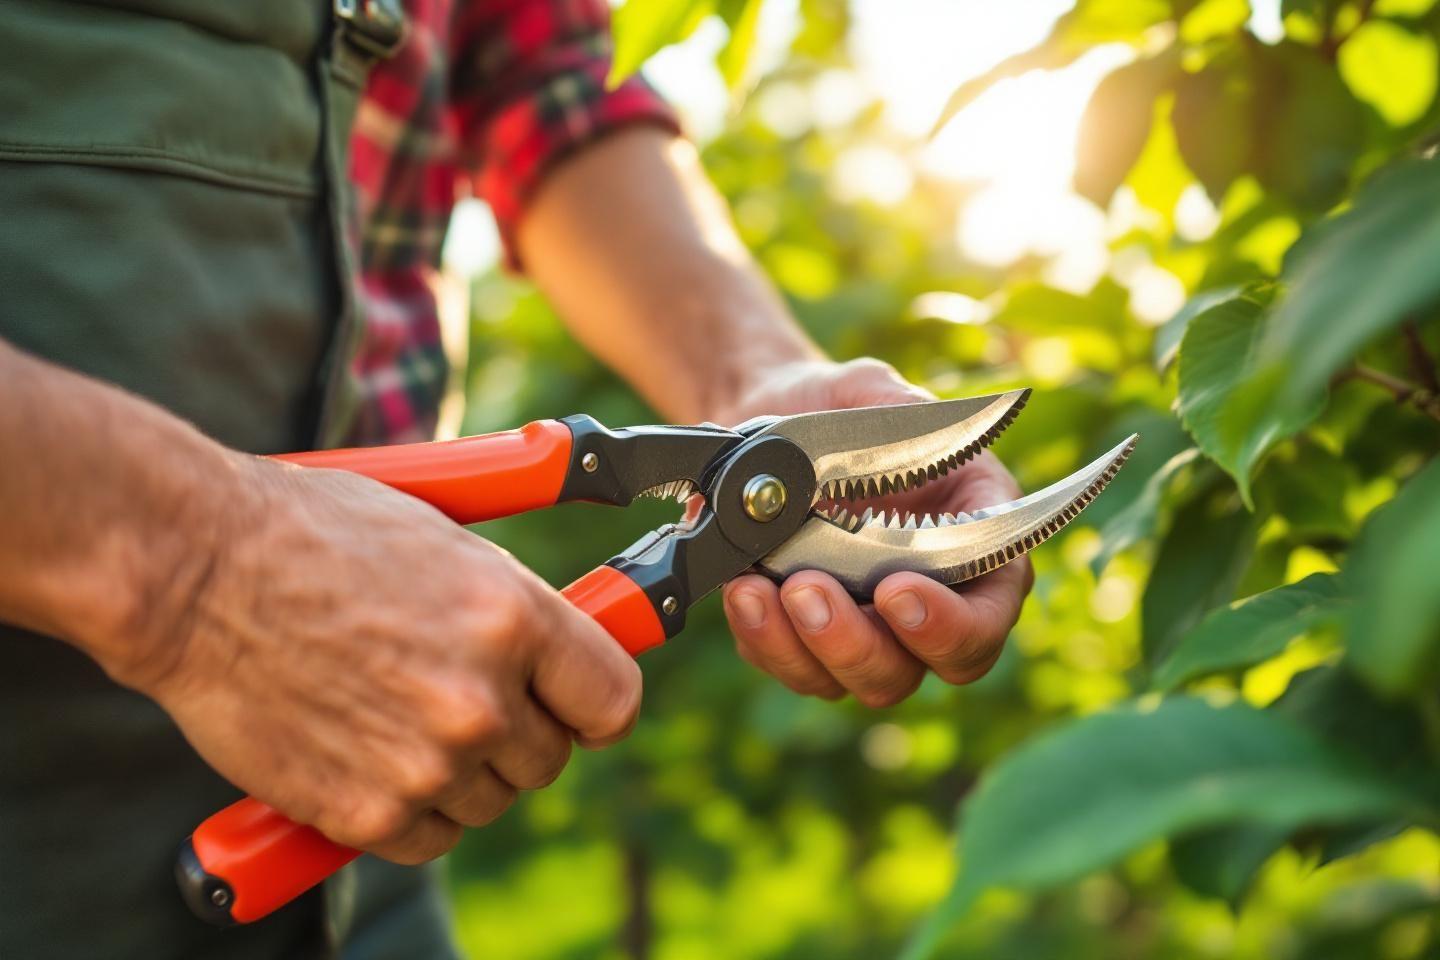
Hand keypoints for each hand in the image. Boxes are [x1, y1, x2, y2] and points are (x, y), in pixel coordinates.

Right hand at [110, 455, 641, 864]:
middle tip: (468, 701)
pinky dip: (410, 811)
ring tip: (402, 716)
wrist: (198, 572)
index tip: (581, 710)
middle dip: (520, 734)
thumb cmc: (315, 534)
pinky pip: (430, 839)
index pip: (613, 700)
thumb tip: (563, 644)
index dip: (596, 707)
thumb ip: (512, 604)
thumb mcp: (446, 539)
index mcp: (512, 617)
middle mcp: (481, 697)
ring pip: (490, 801)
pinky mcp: (366, 812)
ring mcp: (426, 761)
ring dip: (463, 774)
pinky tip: (373, 758)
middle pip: (551, 757)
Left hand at [717, 359, 1033, 705]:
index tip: (895, 592)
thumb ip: (900, 413)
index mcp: (972, 548)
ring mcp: (863, 630)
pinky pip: (787, 664)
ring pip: (846, 680)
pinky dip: (761, 636)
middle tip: (807, 590)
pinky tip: (740, 589)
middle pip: (909, 669)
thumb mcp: (871, 392)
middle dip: (856, 643)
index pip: (985, 621)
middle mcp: (924, 604)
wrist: (763, 422)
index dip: (950, 627)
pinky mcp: (802, 640)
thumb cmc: (836, 408)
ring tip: (756, 590)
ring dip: (800, 646)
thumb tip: (919, 429)